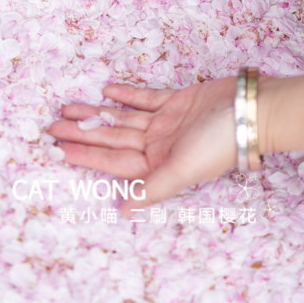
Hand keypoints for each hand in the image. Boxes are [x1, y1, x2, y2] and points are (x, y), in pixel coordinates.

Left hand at [49, 78, 236, 216]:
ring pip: (123, 118)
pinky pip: (146, 98)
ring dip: (98, 113)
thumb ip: (151, 190)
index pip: (112, 161)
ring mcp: (167, 122)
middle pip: (112, 138)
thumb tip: (123, 212)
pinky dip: (127, 95)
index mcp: (157, 164)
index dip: (84, 154)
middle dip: (83, 132)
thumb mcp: (182, 170)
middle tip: (51, 125)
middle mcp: (158, 145)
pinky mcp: (178, 100)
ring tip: (70, 106)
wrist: (252, 111)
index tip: (57, 149)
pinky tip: (107, 90)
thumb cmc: (219, 144)